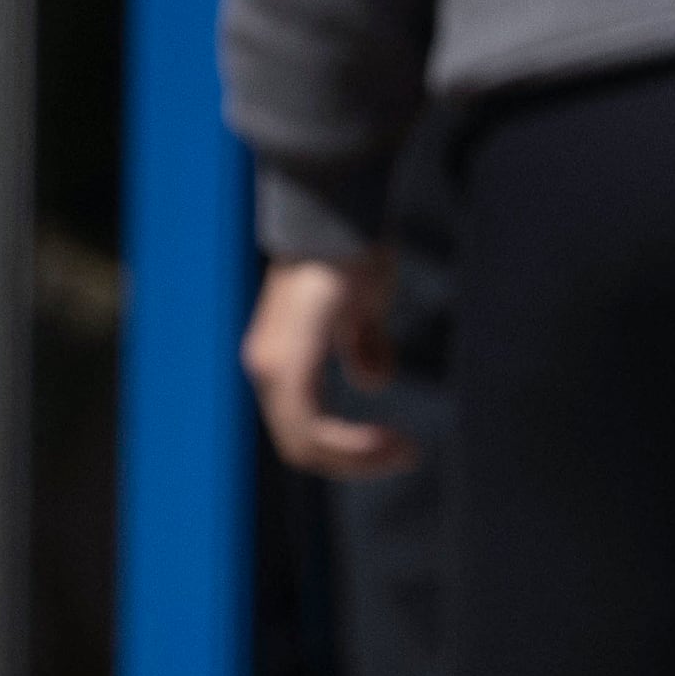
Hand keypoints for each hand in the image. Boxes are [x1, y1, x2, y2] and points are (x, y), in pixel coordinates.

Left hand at [245, 252, 418, 480]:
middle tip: (407, 456)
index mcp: (280, 362)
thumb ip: (363, 344)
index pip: (305, 430)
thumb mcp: (364, 308)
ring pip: (305, 443)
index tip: (401, 445)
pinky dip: (352, 443)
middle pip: (302, 445)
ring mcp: (273, 368)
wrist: (339, 213)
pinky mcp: (289, 364)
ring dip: (358, 457)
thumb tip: (373, 381)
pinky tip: (388, 439)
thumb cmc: (351, 253)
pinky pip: (312, 426)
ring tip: (403, 451)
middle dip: (358, 462)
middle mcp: (267, 370)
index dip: (352, 450)